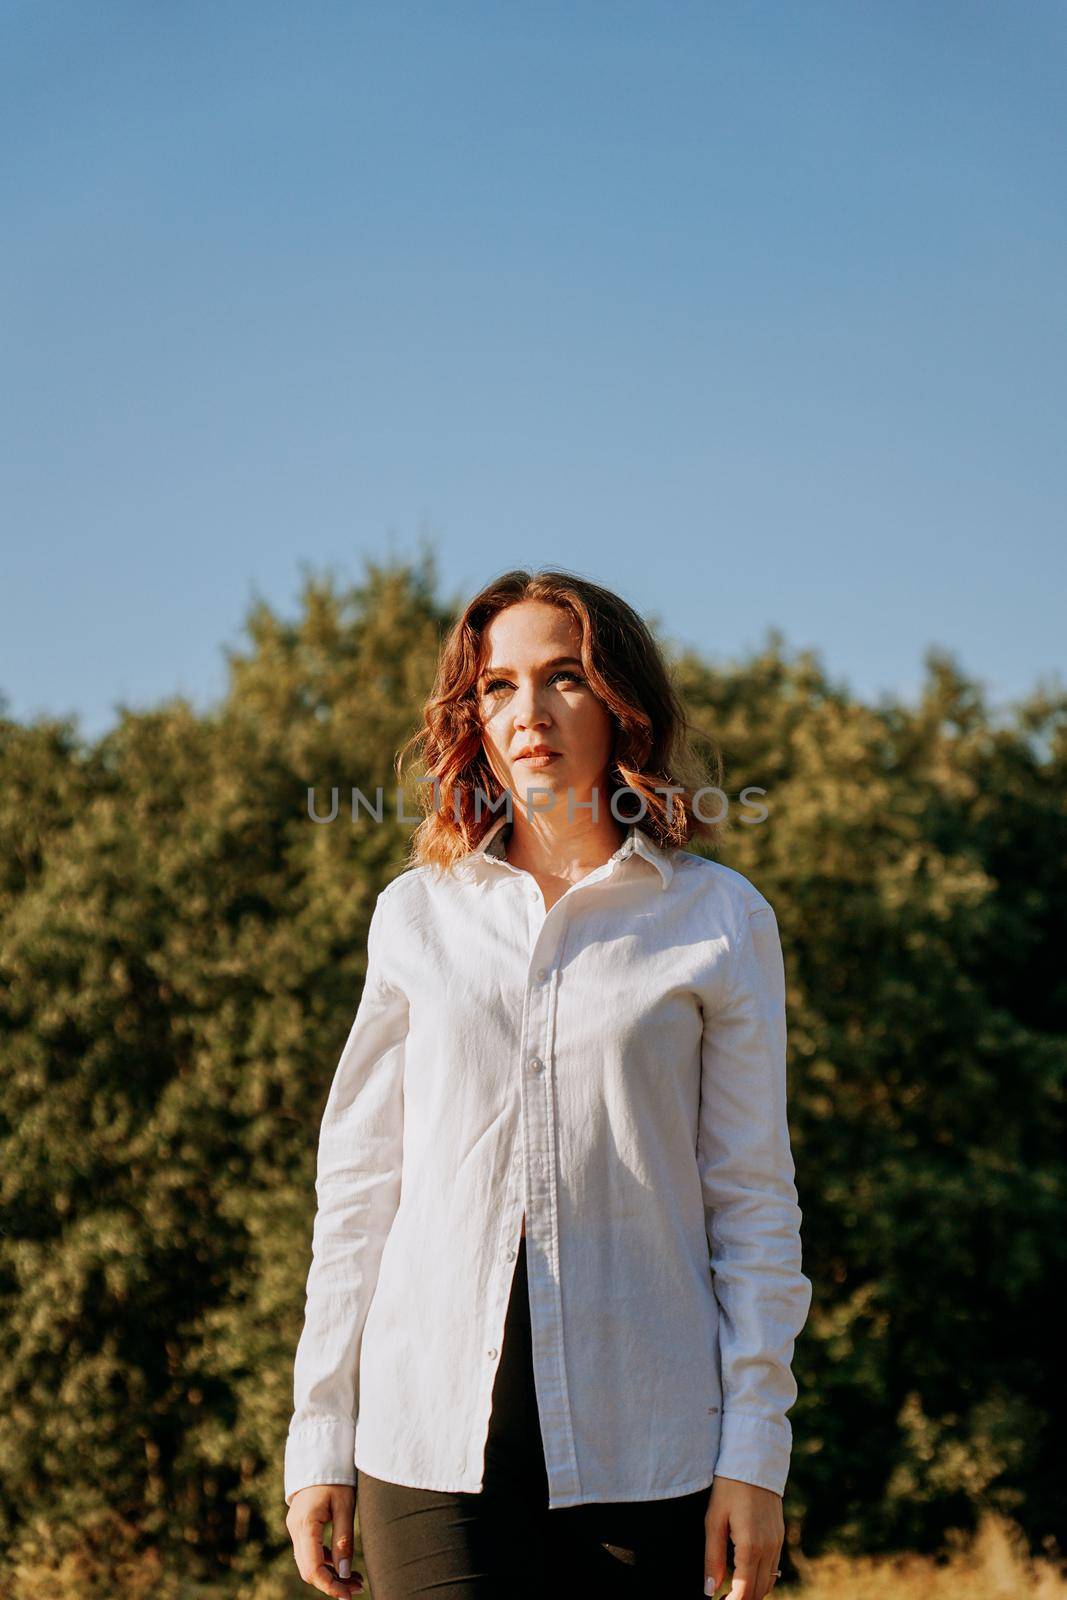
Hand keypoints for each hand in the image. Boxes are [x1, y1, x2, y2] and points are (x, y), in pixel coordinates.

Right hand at [286, 1483, 363, 1596]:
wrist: (322, 1454)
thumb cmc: (336, 1476)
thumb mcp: (345, 1505)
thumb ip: (344, 1540)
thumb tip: (345, 1573)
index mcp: (305, 1524)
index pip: (312, 1568)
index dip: (329, 1585)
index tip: (348, 1595)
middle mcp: (295, 1529)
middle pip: (309, 1569)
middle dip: (332, 1582)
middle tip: (358, 1588)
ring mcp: (295, 1528)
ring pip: (309, 1562)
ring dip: (330, 1574)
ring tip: (356, 1579)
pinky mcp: (300, 1526)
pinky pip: (309, 1552)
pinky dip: (325, 1562)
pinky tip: (343, 1565)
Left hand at [703, 1475, 783, 1598]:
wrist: (754, 1460)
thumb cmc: (728, 1488)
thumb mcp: (713, 1520)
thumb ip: (712, 1558)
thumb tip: (709, 1590)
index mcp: (750, 1546)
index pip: (744, 1591)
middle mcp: (768, 1547)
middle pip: (759, 1591)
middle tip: (722, 1598)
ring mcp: (777, 1542)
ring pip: (769, 1582)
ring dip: (753, 1591)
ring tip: (731, 1590)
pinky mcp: (779, 1536)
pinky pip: (773, 1567)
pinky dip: (761, 1578)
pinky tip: (745, 1573)